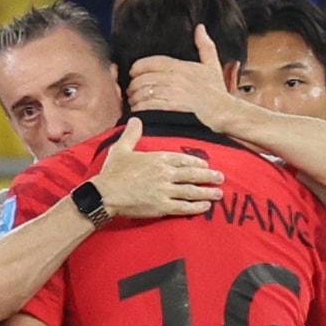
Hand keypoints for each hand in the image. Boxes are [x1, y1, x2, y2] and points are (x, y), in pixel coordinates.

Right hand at [92, 117, 223, 218]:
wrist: (105, 194)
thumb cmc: (112, 172)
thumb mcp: (122, 149)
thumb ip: (132, 134)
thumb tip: (136, 119)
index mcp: (157, 159)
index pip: (183, 159)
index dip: (196, 162)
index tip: (206, 164)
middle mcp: (164, 173)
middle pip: (192, 174)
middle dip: (208, 176)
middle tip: (221, 178)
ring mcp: (164, 190)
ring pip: (191, 191)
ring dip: (207, 192)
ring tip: (218, 193)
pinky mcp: (161, 206)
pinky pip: (183, 207)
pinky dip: (196, 206)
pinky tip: (206, 206)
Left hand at [126, 24, 237, 131]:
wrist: (225, 112)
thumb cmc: (217, 92)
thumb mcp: (212, 65)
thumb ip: (205, 46)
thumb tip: (200, 28)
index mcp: (182, 66)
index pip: (152, 62)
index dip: (138, 67)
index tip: (132, 72)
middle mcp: (176, 78)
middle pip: (145, 78)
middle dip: (134, 85)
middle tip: (131, 90)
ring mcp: (174, 94)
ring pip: (145, 93)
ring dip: (135, 98)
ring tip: (134, 101)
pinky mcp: (173, 109)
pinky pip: (150, 106)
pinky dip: (141, 108)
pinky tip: (139, 111)